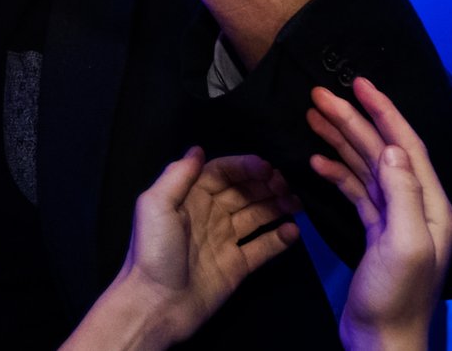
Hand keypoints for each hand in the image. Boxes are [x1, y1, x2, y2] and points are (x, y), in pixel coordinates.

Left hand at [101, 148, 300, 346]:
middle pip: (243, 192)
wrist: (157, 304)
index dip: (244, 167)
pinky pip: (263, 247)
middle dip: (265, 184)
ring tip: (297, 202)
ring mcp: (224, 240)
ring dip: (277, 206)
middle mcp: (208, 214)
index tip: (267, 167)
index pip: (221, 173)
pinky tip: (294, 230)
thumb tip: (198, 148)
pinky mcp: (237, 266)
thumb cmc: (154, 250)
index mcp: (188, 197)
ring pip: (256, 216)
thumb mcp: (156, 204)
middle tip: (287, 183)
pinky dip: (280, 239)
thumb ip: (177, 175)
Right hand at [309, 78, 451, 348]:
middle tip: (317, 95)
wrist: (383, 342)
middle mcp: (418, 207)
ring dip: (341, 140)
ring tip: (312, 115)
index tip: (359, 83)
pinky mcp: (376, 233)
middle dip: (353, 120)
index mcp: (433, 207)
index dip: (385, 111)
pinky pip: (357, 191)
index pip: (408, 146)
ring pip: (367, 167)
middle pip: (383, 151)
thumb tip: (391, 148)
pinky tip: (315, 161)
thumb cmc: (396, 297)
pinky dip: (337, 172)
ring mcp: (396, 220)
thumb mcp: (404, 245)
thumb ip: (402, 194)